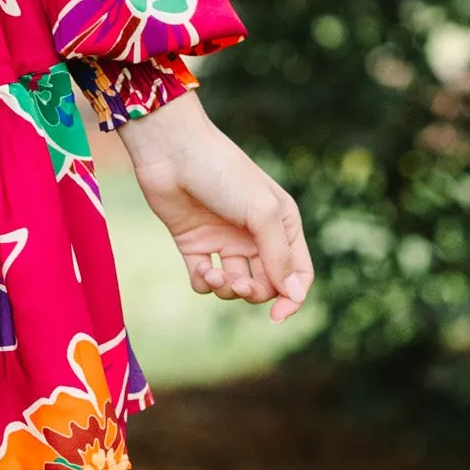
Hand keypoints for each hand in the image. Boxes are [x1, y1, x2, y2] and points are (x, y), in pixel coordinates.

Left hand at [120, 87, 313, 321]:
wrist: (172, 152)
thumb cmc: (223, 173)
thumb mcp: (261, 213)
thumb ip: (279, 256)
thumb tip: (293, 295)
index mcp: (282, 224)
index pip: (297, 274)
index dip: (291, 298)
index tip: (278, 316)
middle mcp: (255, 236)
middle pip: (265, 284)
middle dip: (253, 293)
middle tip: (239, 285)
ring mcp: (224, 241)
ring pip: (234, 285)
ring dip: (226, 289)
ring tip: (214, 275)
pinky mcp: (194, 244)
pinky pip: (203, 280)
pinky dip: (203, 282)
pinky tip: (200, 269)